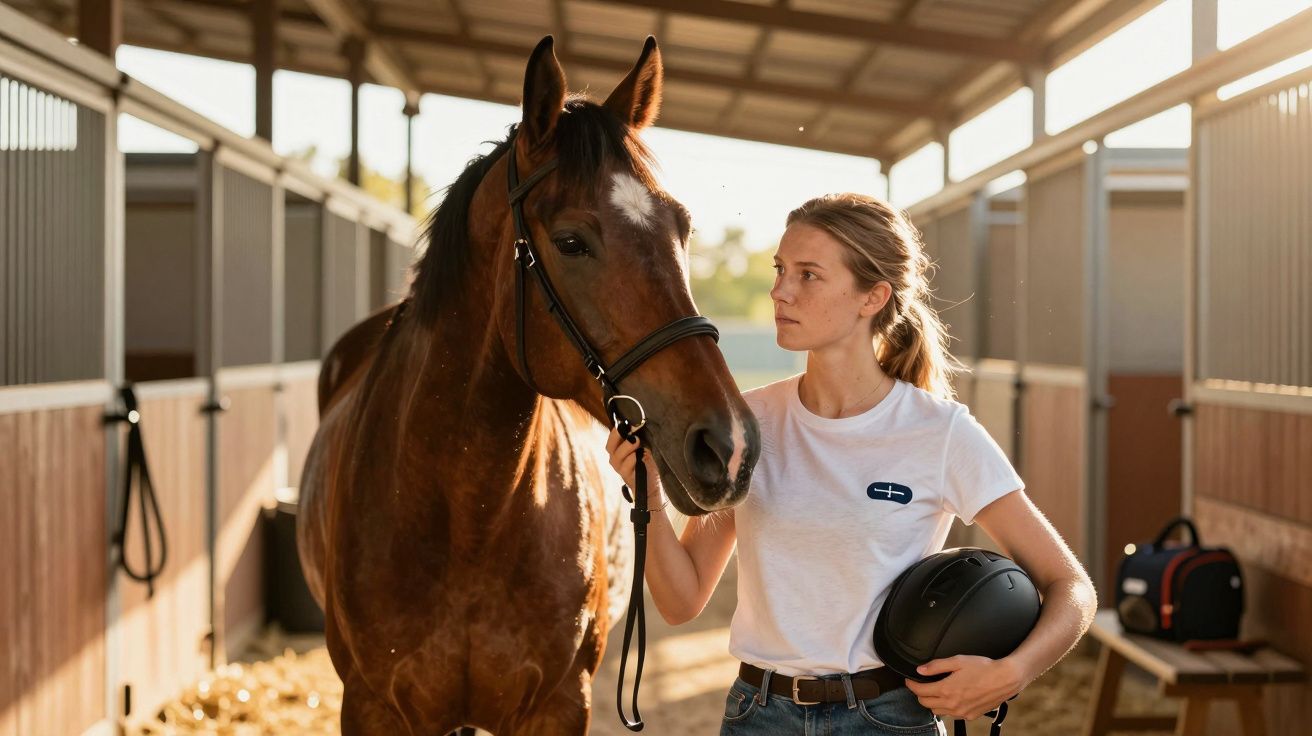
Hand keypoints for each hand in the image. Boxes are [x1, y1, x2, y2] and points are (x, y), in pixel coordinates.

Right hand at [605, 425, 664, 507]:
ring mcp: (620, 469)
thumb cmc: (647, 463)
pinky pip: (625, 468)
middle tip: (630, 430)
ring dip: (627, 447)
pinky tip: (637, 456)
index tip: (625, 423)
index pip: (612, 439)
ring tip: (637, 441)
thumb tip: (637, 424)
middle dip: (618, 436)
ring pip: (617, 457)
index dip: (616, 431)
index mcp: (618, 450)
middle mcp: (616, 460)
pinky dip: (631, 460)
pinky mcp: (627, 477)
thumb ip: (637, 437)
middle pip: (610, 447)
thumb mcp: (642, 448)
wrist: (652, 484)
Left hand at [904, 656, 1023, 719]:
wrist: (1005, 679)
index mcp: (946, 689)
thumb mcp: (957, 661)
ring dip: (933, 702)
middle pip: (925, 703)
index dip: (911, 685)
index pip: (920, 691)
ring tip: (936, 691)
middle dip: (920, 694)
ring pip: (938, 711)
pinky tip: (952, 698)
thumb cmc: (984, 668)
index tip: (910, 680)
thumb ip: (936, 666)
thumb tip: (920, 670)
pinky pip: (952, 715)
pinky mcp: (970, 715)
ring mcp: (961, 712)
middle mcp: (952, 704)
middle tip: (922, 685)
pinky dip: (947, 708)